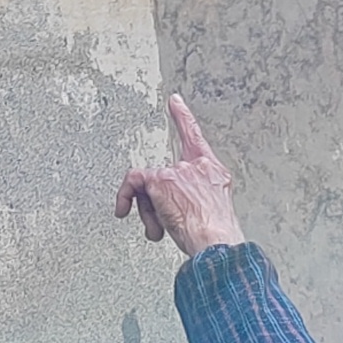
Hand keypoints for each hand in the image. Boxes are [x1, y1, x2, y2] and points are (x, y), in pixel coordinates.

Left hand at [115, 94, 244, 255]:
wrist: (217, 242)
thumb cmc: (216, 235)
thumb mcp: (213, 210)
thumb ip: (196, 199)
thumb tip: (177, 209)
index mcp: (213, 171)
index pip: (195, 137)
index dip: (183, 117)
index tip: (174, 100)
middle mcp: (196, 166)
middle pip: (163, 174)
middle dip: (157, 202)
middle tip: (161, 223)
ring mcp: (178, 171)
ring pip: (147, 184)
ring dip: (149, 211)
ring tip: (160, 229)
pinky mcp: (161, 179)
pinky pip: (133, 182)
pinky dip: (125, 196)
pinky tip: (129, 213)